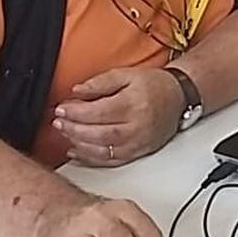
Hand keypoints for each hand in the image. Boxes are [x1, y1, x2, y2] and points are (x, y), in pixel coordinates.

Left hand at [53, 67, 183, 165]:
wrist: (178, 97)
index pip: (99, 112)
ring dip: (79, 144)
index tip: (61, 109)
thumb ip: (100, 82)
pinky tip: (76, 152)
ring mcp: (138, 142)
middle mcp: (137, 126)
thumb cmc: (154, 85)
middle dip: (74, 129)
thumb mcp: (127, 74)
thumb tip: (77, 91)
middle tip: (58, 123)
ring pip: (104, 151)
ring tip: (65, 134)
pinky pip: (111, 161)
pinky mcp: (138, 152)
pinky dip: (90, 159)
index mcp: (134, 104)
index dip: (76, 112)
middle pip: (99, 134)